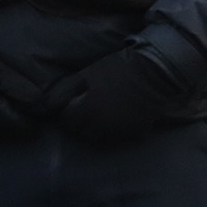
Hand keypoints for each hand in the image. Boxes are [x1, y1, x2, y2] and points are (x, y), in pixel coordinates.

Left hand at [45, 44, 186, 143]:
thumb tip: (52, 102)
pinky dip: (118, 131)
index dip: (68, 111)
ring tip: (101, 115)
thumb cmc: (118, 68)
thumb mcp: (87, 73)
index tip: (73, 103)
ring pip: (101, 139)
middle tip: (85, 109)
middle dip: (80, 122)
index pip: (67, 121)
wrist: (154, 71)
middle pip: (82, 133)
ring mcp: (120, 132)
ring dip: (97, 129)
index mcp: (87, 113)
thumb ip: (67, 89)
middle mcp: (101, 128)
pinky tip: (120, 118)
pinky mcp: (137, 133)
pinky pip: (121, 137)